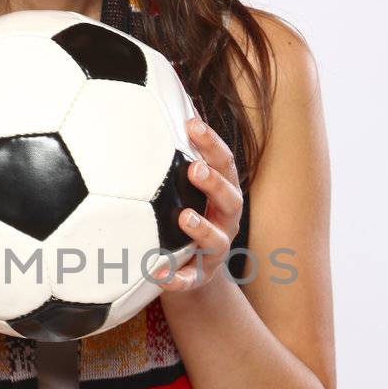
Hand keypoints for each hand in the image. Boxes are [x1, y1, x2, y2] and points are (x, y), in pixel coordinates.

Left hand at [153, 116, 244, 293]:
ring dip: (201, 228)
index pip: (223, 164)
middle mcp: (225, 221)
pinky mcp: (200, 278)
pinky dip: (176, 279)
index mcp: (222, 194)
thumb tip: (159, 107)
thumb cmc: (184, 218)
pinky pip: (190, 281)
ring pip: (216, 240)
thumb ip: (176, 156)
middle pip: (230, 199)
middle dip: (214, 183)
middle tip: (194, 169)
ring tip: (184, 217)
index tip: (192, 124)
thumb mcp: (184, 188)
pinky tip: (157, 273)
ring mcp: (215, 251)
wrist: (191, 272)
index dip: (211, 144)